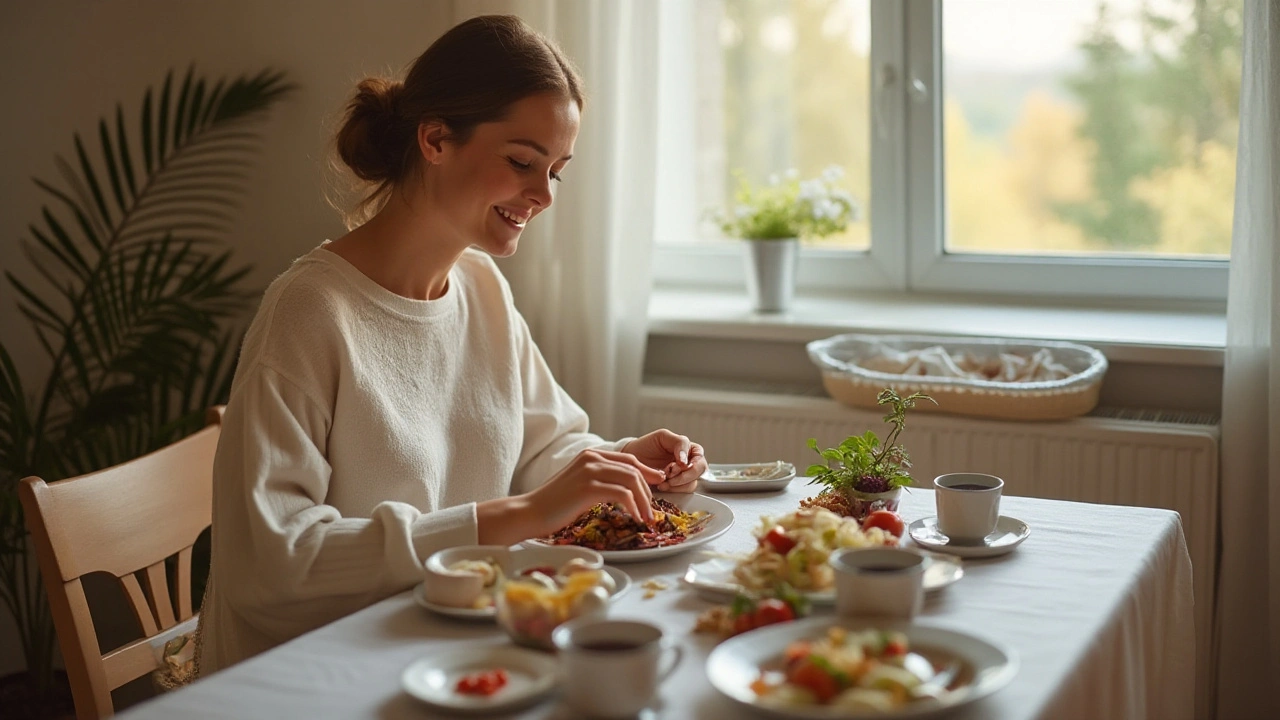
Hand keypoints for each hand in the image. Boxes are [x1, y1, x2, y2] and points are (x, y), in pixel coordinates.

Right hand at [525, 448, 663, 532]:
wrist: (530, 512)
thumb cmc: (553, 504)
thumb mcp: (579, 484)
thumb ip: (599, 480)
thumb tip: (623, 490)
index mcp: (590, 455)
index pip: (628, 459)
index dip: (646, 472)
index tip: (658, 484)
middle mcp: (591, 458)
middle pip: (633, 469)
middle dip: (648, 489)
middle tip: (652, 509)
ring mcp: (590, 471)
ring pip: (631, 480)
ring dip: (644, 501)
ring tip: (646, 517)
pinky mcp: (589, 487)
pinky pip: (622, 494)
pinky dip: (633, 506)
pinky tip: (634, 518)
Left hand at [621, 429, 707, 492]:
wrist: (632, 459)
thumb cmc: (646, 446)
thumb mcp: (662, 436)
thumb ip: (678, 443)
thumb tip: (686, 461)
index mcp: (687, 447)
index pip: (698, 454)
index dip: (690, 460)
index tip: (679, 464)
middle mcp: (689, 461)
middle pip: (700, 469)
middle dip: (686, 475)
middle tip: (670, 475)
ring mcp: (684, 475)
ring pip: (693, 482)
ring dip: (679, 484)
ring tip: (663, 482)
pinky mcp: (677, 487)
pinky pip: (684, 491)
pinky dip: (674, 490)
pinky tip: (662, 486)